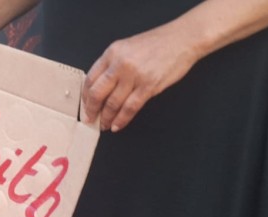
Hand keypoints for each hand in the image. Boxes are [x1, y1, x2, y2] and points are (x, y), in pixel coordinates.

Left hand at [82, 25, 200, 131]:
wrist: (182, 39)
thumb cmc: (157, 44)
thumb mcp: (127, 47)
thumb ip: (113, 64)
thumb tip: (100, 87)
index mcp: (112, 52)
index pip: (90, 78)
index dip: (85, 96)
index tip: (85, 106)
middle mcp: (120, 64)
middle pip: (97, 93)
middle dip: (91, 110)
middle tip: (89, 120)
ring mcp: (134, 75)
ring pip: (113, 103)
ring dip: (106, 118)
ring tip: (104, 125)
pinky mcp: (149, 86)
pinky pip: (130, 108)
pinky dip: (121, 119)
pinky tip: (117, 126)